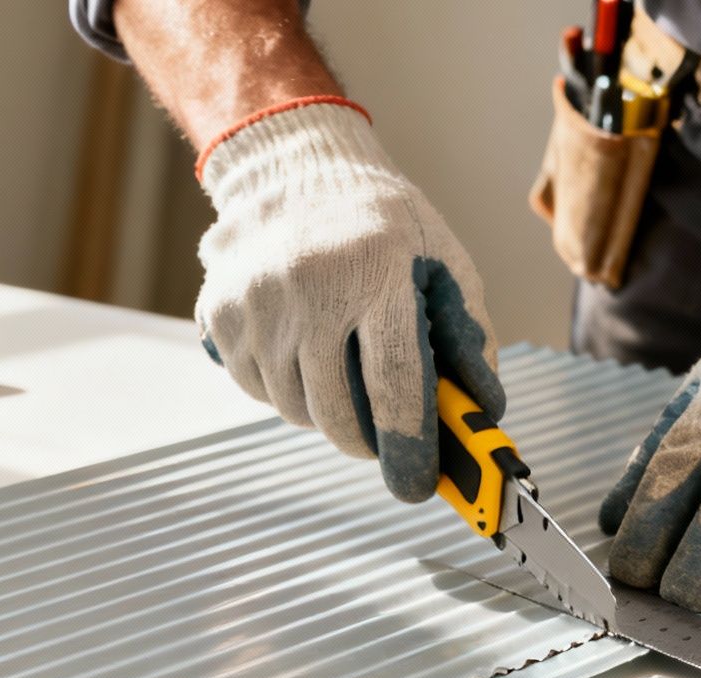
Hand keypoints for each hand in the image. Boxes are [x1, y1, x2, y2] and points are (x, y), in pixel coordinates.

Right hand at [196, 99, 502, 501]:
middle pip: (338, 412)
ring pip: (296, 410)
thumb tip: (480, 413)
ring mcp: (257, 304)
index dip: (409, 445)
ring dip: (326, 413)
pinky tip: (305, 353)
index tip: (418, 484)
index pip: (393, 384)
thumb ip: (468, 337)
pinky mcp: (220, 316)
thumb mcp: (444, 262)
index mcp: (377, 272)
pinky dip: (287, 390)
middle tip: (386, 437)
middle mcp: (310, 288)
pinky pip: (259, 390)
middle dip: (368, 442)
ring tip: (344, 372)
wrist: (297, 170)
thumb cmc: (384, 222)